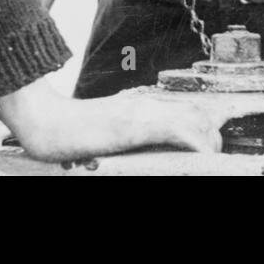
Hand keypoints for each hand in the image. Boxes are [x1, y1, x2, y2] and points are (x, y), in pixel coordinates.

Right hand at [0, 76, 222, 161]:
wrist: (49, 125)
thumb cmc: (77, 134)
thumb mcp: (115, 133)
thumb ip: (138, 136)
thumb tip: (159, 150)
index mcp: (144, 106)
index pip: (189, 108)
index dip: (208, 125)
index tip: (214, 143)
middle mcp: (148, 104)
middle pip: (199, 113)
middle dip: (212, 136)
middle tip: (210, 158)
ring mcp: (144, 111)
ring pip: (195, 119)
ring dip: (208, 141)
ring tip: (208, 160)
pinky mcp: (137, 124)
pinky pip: (179, 130)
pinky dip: (196, 143)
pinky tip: (199, 156)